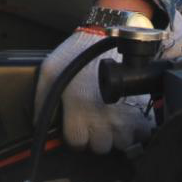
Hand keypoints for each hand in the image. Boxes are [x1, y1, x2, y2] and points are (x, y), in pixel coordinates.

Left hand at [35, 29, 153, 154]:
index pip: (78, 143)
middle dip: (97, 136)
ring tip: (112, 119)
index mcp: (78, 113)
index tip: (78, 127)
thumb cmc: (78, 51)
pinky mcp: (141, 108)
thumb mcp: (49, 71)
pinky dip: (137, 128)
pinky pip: (143, 132)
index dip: (76, 136)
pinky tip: (129, 117)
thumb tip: (37, 123)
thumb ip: (41, 100)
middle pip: (101, 147)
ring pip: (123, 142)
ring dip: (118, 134)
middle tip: (95, 121)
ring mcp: (124, 115)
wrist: (108, 35)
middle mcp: (102, 119)